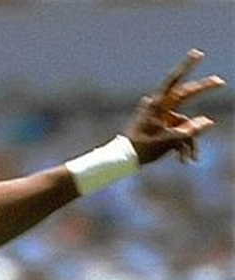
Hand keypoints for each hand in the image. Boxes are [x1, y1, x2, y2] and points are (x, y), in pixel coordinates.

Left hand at [125, 49, 224, 164]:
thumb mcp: (168, 140)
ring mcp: (161, 117)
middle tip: (220, 82)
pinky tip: (185, 160)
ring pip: (184, 124)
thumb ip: (189, 131)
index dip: (186, 67)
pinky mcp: (162, 127)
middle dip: (203, 90)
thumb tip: (209, 121)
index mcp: (157, 105)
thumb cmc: (142, 148)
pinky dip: (182, 146)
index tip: (197, 53)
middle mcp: (160, 108)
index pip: (173, 82)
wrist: (123, 160)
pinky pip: (177, 133)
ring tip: (190, 159)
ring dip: (189, 141)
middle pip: (185, 95)